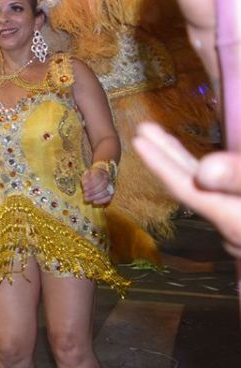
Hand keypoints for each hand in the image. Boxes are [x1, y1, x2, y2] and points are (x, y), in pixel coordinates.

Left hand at [81, 167, 113, 205]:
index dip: (91, 184)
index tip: (84, 188)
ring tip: (86, 198)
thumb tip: (85, 182)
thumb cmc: (90, 176)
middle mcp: (108, 179)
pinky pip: (108, 198)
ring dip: (95, 196)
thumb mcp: (87, 174)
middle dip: (92, 191)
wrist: (97, 179)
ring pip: (105, 192)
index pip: (99, 178)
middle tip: (85, 194)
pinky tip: (94, 202)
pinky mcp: (110, 193)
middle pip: (102, 186)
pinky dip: (101, 201)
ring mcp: (110, 186)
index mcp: (102, 172)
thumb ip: (86, 177)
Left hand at [134, 122, 240, 257]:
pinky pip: (224, 202)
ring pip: (207, 194)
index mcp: (233, 221)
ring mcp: (240, 237)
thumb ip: (240, 180)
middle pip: (190, 187)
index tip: (137, 139)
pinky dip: (212, 182)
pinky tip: (208, 171)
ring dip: (184, 165)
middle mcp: (231, 233)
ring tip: (162, 139)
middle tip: (143, 129)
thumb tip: (204, 170)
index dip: (161, 163)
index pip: (186, 187)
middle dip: (165, 155)